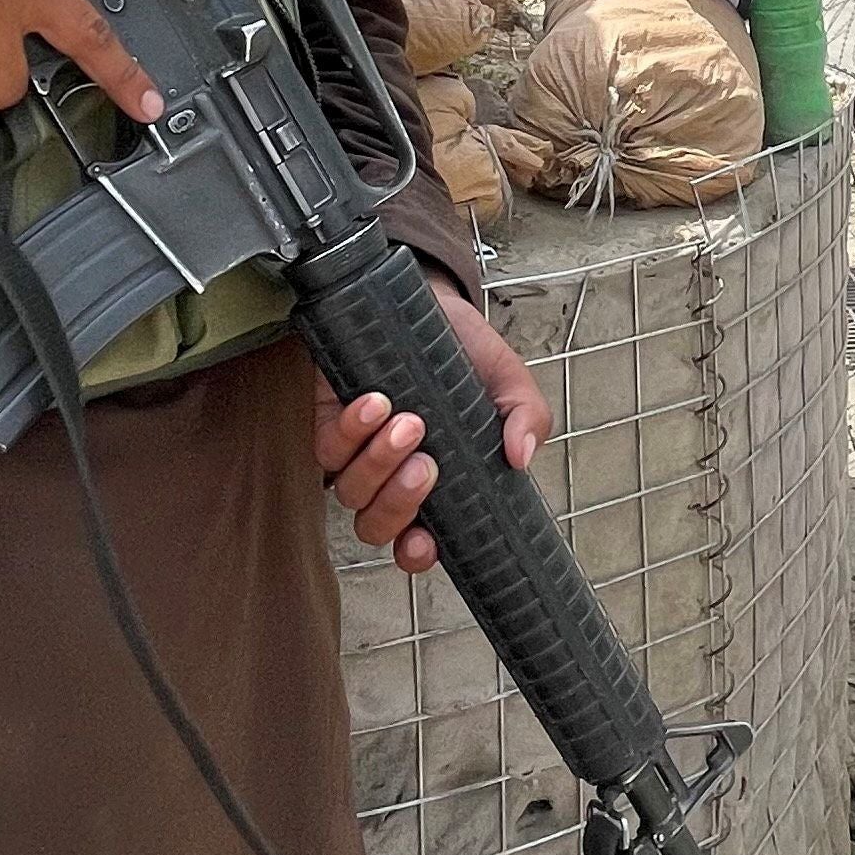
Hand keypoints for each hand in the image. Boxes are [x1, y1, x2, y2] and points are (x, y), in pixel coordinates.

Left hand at [315, 267, 552, 575]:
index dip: (415, 552)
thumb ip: (526, 418)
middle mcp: (392, 477)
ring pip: (351, 490)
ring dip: (378, 463)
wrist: (429, 302)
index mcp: (437, 485)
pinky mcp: (330, 421)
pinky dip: (352, 430)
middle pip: (377, 525)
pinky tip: (375, 402)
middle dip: (399, 501)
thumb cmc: (466, 353)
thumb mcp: (509, 382)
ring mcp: (358, 452)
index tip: (425, 541)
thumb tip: (522, 458)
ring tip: (407, 421)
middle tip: (427, 463)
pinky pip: (328, 447)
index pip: (417, 542)